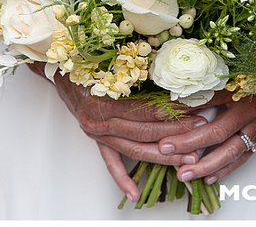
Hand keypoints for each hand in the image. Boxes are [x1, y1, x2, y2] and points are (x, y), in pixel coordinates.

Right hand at [30, 63, 206, 199]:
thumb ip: (135, 70)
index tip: (194, 109)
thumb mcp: (108, 62)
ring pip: (134, 150)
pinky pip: (110, 163)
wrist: (55, 68)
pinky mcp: (96, 139)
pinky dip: (122, 180)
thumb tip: (171, 70)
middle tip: (200, 132)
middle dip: (175, 134)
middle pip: (143, 133)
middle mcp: (98, 122)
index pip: (145, 111)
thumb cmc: (82, 61)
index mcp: (102, 102)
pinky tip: (134, 194)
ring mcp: (97, 133)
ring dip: (163, 156)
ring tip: (188, 158)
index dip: (171, 112)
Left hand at [157, 91, 255, 183]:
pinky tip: (209, 177)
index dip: (183, 109)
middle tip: (165, 148)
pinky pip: (244, 157)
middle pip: (218, 131)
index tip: (159, 116)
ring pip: (232, 150)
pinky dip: (226, 169)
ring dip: (206, 165)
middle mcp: (252, 109)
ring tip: (184, 173)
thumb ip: (205, 83)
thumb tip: (174, 92)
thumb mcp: (231, 71)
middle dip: (189, 143)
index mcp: (242, 89)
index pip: (207, 102)